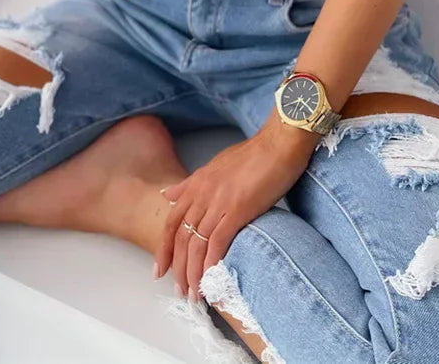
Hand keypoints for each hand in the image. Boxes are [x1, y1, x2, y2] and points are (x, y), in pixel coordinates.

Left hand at [154, 123, 314, 299]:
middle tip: (179, 291)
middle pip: (182, 238)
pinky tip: (212, 279)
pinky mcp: (238, 209)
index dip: (164, 249)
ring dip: (193, 273)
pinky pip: (218, 241)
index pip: (171, 222)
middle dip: (178, 268)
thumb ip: (192, 184)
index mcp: (196, 183)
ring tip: (194, 295)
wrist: (278, 144)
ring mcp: (218, 201)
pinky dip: (212, 263)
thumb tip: (168, 194)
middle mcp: (202, 193)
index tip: (160, 271)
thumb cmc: (254, 155)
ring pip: (197, 244)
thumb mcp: (216, 165)